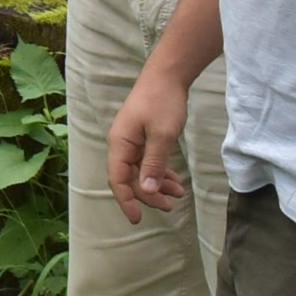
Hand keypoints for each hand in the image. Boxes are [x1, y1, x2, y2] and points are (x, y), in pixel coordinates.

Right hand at [106, 67, 189, 223]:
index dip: (126, 200)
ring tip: (178, 195)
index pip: (118, 179)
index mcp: (120, 144)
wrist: (167, 76)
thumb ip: (153, 164)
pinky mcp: (142, 137)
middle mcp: (122, 144)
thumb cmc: (163, 103)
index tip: (138, 219)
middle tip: (170, 207)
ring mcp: (132, 140)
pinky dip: (159, 172)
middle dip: (148, 195)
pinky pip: (147, 162)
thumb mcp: (162, 136)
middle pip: (129, 178)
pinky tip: (174, 180)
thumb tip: (147, 190)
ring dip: (157, 185)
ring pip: (140, 171)